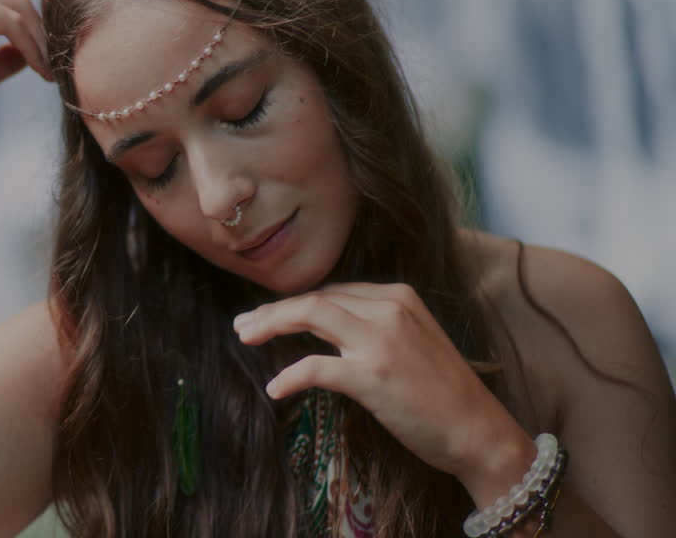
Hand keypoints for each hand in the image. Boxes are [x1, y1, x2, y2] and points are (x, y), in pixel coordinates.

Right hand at [0, 0, 50, 141]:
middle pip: (13, 0)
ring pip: (17, 6)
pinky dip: (31, 45)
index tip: (46, 66)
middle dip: (40, 33)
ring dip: (40, 40)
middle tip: (56, 67)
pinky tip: (39, 70)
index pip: (1, 5)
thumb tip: (29, 54)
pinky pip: (11, 21)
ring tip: (50, 72)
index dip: (30, 34)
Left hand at [232, 283, 534, 500]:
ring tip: (246, 339)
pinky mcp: (372, 376)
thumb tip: (326, 328)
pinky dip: (289, 376)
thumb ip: (376, 326)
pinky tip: (275, 388)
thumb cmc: (445, 393)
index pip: (333, 290)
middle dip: (273, 310)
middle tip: (243, 325)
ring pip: (309, 314)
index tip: (269, 315)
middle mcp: (389, 309)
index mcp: (399, 296)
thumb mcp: (414, 341)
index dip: (295, 302)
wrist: (479, 431)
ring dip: (271, 325)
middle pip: (315, 298)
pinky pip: (315, 367)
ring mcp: (381, 341)